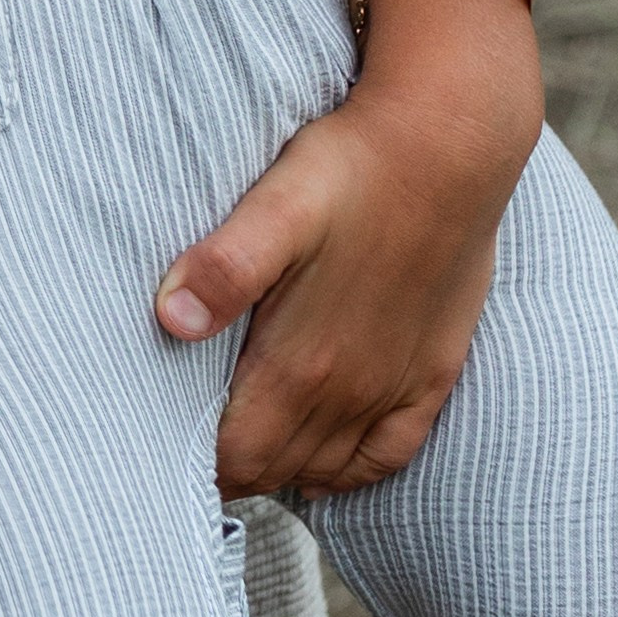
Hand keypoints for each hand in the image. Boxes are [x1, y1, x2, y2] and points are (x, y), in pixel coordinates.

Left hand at [153, 0, 539, 494]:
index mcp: (303, 362)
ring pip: (327, 469)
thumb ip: (225, 268)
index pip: (237, 455)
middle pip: (276, 468)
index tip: (167, 443)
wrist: (450, 147)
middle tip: (195, 446)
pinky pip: (388, 455)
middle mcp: (350, 391)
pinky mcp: (433, 372)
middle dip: (234, 467)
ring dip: (285, 467)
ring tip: (248, 449)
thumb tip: (170, 318)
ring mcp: (395, 386)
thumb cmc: (353, 169)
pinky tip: (326, 464)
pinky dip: (350, 469)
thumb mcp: (277, 207)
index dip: (198, 460)